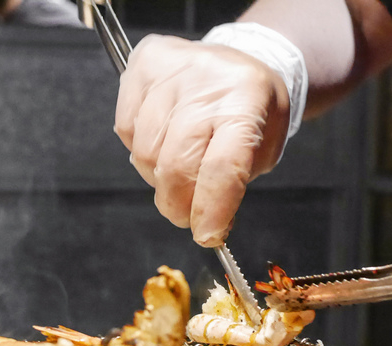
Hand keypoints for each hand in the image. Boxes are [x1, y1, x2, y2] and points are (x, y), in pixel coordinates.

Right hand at [115, 34, 290, 246]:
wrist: (239, 64)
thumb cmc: (253, 111)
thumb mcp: (264, 149)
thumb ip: (234, 188)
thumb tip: (205, 224)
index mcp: (247, 99)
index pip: (222, 168)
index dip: (210, 210)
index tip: (207, 235)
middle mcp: (206, 80)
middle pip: (177, 165)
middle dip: (180, 205)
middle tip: (189, 216)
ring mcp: (170, 70)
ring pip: (146, 154)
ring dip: (160, 179)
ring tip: (180, 170)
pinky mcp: (142, 65)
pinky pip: (127, 130)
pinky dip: (142, 150)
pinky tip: (163, 141)